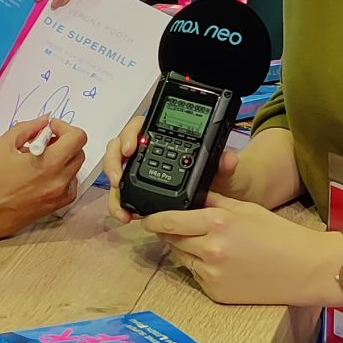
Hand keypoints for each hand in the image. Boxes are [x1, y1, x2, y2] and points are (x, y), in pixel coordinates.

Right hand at [0, 116, 86, 247]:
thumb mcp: (3, 144)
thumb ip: (27, 129)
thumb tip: (43, 122)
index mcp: (49, 163)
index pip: (78, 138)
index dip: (64, 127)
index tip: (48, 129)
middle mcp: (58, 181)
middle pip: (79, 153)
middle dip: (64, 142)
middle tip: (43, 141)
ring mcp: (56, 198)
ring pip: (75, 171)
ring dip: (64, 160)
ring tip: (40, 159)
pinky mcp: (50, 209)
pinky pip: (68, 189)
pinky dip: (62, 178)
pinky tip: (43, 176)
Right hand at [103, 116, 242, 223]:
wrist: (221, 197)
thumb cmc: (220, 177)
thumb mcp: (225, 170)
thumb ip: (225, 163)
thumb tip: (228, 159)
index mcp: (165, 137)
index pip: (140, 126)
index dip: (130, 134)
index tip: (131, 148)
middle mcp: (149, 151)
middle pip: (120, 148)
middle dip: (114, 162)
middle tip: (117, 178)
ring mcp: (142, 171)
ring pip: (117, 172)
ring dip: (114, 189)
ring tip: (122, 207)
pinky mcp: (140, 190)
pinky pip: (122, 193)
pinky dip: (120, 203)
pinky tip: (126, 215)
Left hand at [142, 192, 339, 306]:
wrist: (304, 269)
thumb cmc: (279, 235)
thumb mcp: (244, 208)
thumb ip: (213, 203)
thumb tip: (189, 198)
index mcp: (217, 223)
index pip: (170, 220)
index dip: (154, 219)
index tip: (146, 218)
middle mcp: (210, 249)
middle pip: (171, 239)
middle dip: (168, 233)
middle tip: (173, 227)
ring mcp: (212, 274)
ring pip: (181, 258)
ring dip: (183, 249)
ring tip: (203, 243)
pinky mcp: (216, 293)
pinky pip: (196, 276)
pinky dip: (199, 267)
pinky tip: (219, 262)